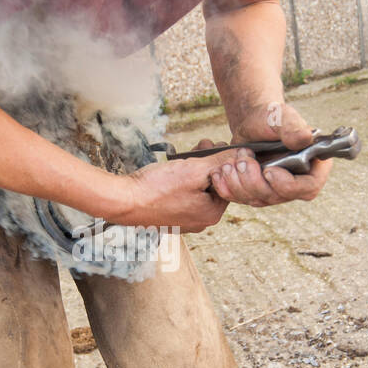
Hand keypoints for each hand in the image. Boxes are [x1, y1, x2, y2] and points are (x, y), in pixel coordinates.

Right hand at [107, 150, 229, 231]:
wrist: (123, 201)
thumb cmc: (156, 188)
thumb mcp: (194, 170)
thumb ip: (221, 161)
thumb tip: (244, 155)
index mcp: (211, 214)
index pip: (230, 183)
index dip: (224, 161)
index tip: (215, 146)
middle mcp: (200, 222)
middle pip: (214, 186)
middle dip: (210, 163)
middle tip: (203, 146)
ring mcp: (184, 221)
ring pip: (198, 190)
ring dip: (195, 170)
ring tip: (186, 156)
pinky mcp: (169, 216)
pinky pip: (184, 196)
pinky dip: (182, 181)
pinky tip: (173, 170)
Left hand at [215, 98, 331, 208]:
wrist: (251, 123)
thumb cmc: (271, 117)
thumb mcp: (282, 117)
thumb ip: (293, 127)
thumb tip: (305, 138)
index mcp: (313, 167)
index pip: (308, 188)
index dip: (288, 185)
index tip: (268, 171)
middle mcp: (296, 183)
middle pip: (278, 197)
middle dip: (254, 181)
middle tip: (242, 158)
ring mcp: (275, 191)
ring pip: (257, 200)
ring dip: (239, 182)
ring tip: (231, 160)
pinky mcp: (256, 193)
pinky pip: (241, 199)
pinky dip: (227, 187)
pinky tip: (219, 173)